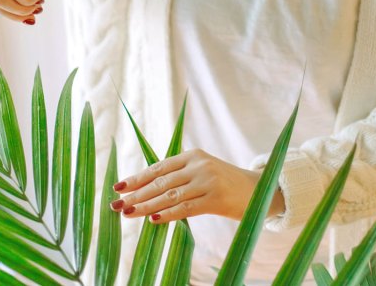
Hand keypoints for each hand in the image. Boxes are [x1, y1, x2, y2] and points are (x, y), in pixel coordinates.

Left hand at [110, 149, 284, 223]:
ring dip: (145, 206)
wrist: (260, 190)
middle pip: (160, 181)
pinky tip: (152, 220)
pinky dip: (167, 214)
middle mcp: (198, 165)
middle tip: (116, 204)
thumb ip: (180, 177)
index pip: (159, 167)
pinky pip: (185, 208)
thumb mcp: (203, 172)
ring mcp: (207, 181)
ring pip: (169, 195)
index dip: (137, 178)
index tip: (118, 187)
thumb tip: (147, 191)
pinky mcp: (215, 199)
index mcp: (193, 155)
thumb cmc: (226, 183)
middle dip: (136, 194)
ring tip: (127, 213)